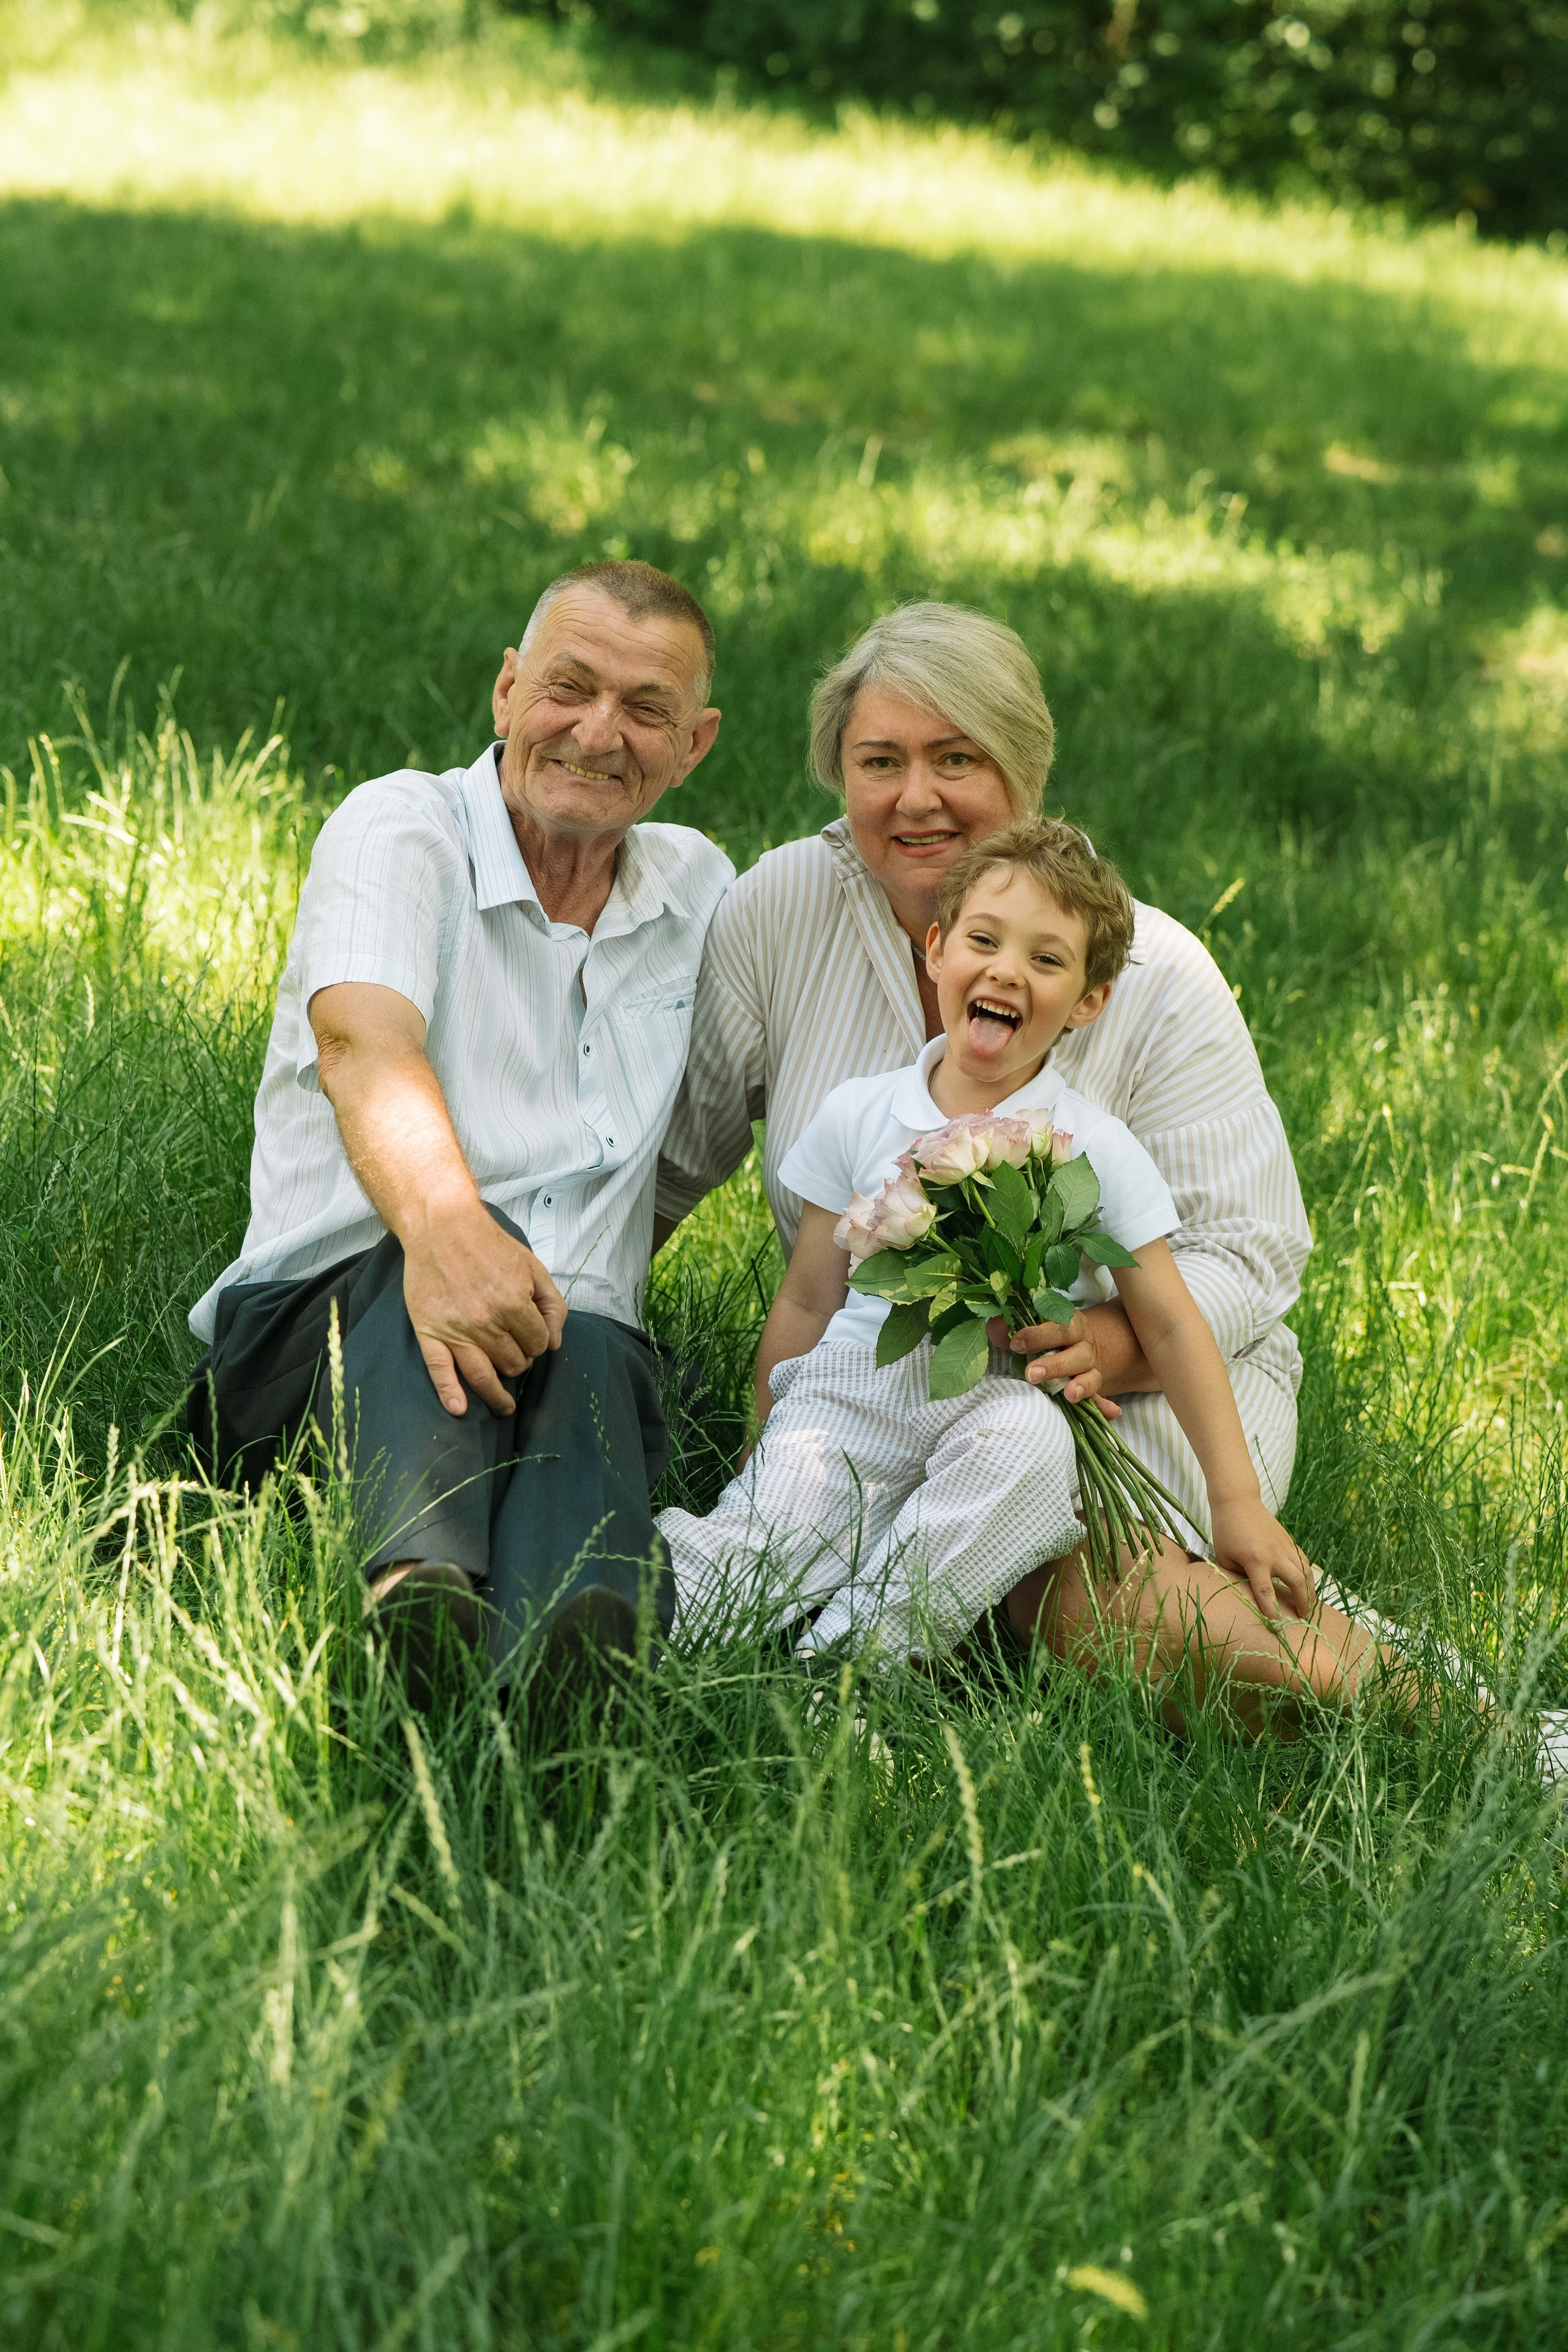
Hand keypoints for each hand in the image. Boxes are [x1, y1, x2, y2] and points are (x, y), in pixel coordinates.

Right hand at [402, 1203, 565, 1416]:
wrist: (442, 1225)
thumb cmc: (489, 1245)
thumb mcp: (533, 1267)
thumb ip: (552, 1304)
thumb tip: (554, 1343)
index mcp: (513, 1303)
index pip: (537, 1344)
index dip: (538, 1344)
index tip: (532, 1338)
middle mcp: (485, 1321)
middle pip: (512, 1363)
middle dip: (520, 1362)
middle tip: (516, 1355)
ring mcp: (455, 1329)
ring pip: (483, 1375)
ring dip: (497, 1395)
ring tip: (505, 1406)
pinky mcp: (429, 1331)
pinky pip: (439, 1370)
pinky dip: (450, 1393)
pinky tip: (460, 1409)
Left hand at [989, 1309, 1121, 1419]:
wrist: (1080, 1342)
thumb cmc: (1047, 1334)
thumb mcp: (1032, 1326)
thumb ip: (1010, 1327)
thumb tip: (995, 1328)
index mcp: (1071, 1325)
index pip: (1059, 1327)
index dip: (1038, 1335)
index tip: (1016, 1344)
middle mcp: (1084, 1346)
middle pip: (1077, 1354)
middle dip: (1055, 1365)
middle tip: (1031, 1374)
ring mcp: (1091, 1369)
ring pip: (1091, 1376)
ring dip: (1082, 1386)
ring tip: (1069, 1395)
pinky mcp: (1092, 1389)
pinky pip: (1101, 1399)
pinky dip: (1105, 1407)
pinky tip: (1112, 1412)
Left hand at [1210, 1497, 1316, 1621]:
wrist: (1238, 1500)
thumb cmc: (1225, 1530)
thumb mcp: (1224, 1556)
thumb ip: (1236, 1575)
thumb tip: (1248, 1593)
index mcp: (1255, 1560)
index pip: (1266, 1592)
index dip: (1272, 1611)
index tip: (1277, 1627)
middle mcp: (1274, 1554)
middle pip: (1296, 1582)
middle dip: (1302, 1602)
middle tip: (1303, 1618)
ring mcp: (1284, 1546)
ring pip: (1306, 1571)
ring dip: (1310, 1590)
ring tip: (1309, 1605)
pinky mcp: (1289, 1540)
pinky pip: (1303, 1560)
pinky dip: (1307, 1574)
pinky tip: (1306, 1585)